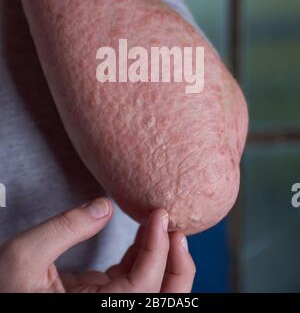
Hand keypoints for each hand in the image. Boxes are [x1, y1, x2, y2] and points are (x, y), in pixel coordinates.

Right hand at [0, 200, 194, 292]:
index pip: (143, 288)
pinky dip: (145, 254)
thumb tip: (105, 207)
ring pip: (152, 290)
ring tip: (163, 224)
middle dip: (177, 265)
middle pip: (162, 299)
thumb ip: (65, 228)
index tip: (161, 215)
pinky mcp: (101, 295)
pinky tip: (145, 231)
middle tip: (177, 228)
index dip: (158, 250)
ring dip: (164, 257)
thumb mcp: (23, 256)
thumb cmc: (2, 287)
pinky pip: (135, 278)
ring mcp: (106, 306)